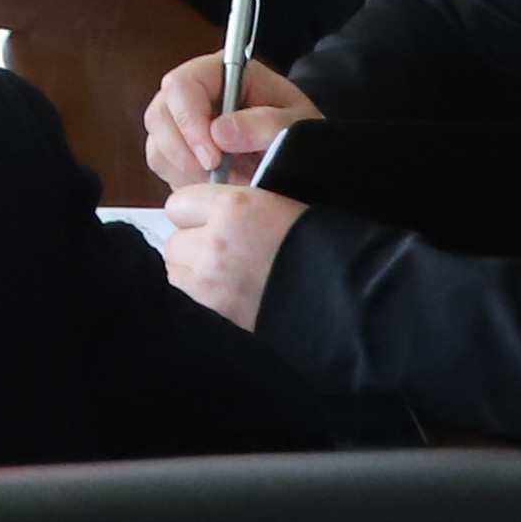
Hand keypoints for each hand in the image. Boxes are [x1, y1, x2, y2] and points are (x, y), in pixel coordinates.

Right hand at [137, 52, 311, 191]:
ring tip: (222, 181)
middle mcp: (195, 91)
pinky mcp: (178, 147)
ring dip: (184, 169)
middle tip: (215, 176)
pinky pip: (161, 164)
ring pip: (157, 143)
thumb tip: (219, 133)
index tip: (212, 158)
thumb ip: (265, 124)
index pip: (182, 86)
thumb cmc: (299, 132)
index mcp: (222, 73)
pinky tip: (212, 185)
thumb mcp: (297, 124)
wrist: (302, 156)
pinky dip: (182, 180)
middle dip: (183, 152)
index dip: (189, 122)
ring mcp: (182, 119)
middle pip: (160, 114)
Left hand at [158, 178, 306, 327]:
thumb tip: (202, 216)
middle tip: (225, 258)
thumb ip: (231, 209)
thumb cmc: (320, 248)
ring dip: (192, 278)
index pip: (178, 205)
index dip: (195, 215)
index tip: (210, 224)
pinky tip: (227, 302)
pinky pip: (187, 303)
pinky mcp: (213, 316)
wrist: (346, 296)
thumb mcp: (275, 208)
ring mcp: (209, 284)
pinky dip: (200, 302)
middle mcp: (214, 243)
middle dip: (193, 250)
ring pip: (174, 275)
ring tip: (226, 283)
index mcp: (233, 208)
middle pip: (173, 243)